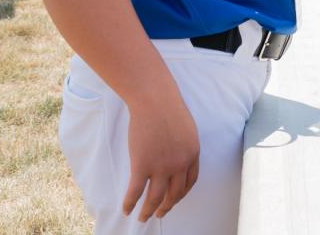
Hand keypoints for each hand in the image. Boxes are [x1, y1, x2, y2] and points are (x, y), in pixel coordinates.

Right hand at [123, 96, 199, 221]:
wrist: (155, 100)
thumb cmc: (169, 109)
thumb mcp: (187, 129)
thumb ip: (184, 146)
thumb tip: (176, 158)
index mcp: (193, 154)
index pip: (190, 182)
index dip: (181, 193)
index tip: (174, 199)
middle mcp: (180, 164)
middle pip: (175, 194)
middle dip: (167, 206)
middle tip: (160, 213)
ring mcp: (161, 166)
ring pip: (155, 198)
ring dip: (149, 211)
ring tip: (144, 217)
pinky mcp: (142, 165)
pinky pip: (135, 192)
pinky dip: (130, 203)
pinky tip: (126, 210)